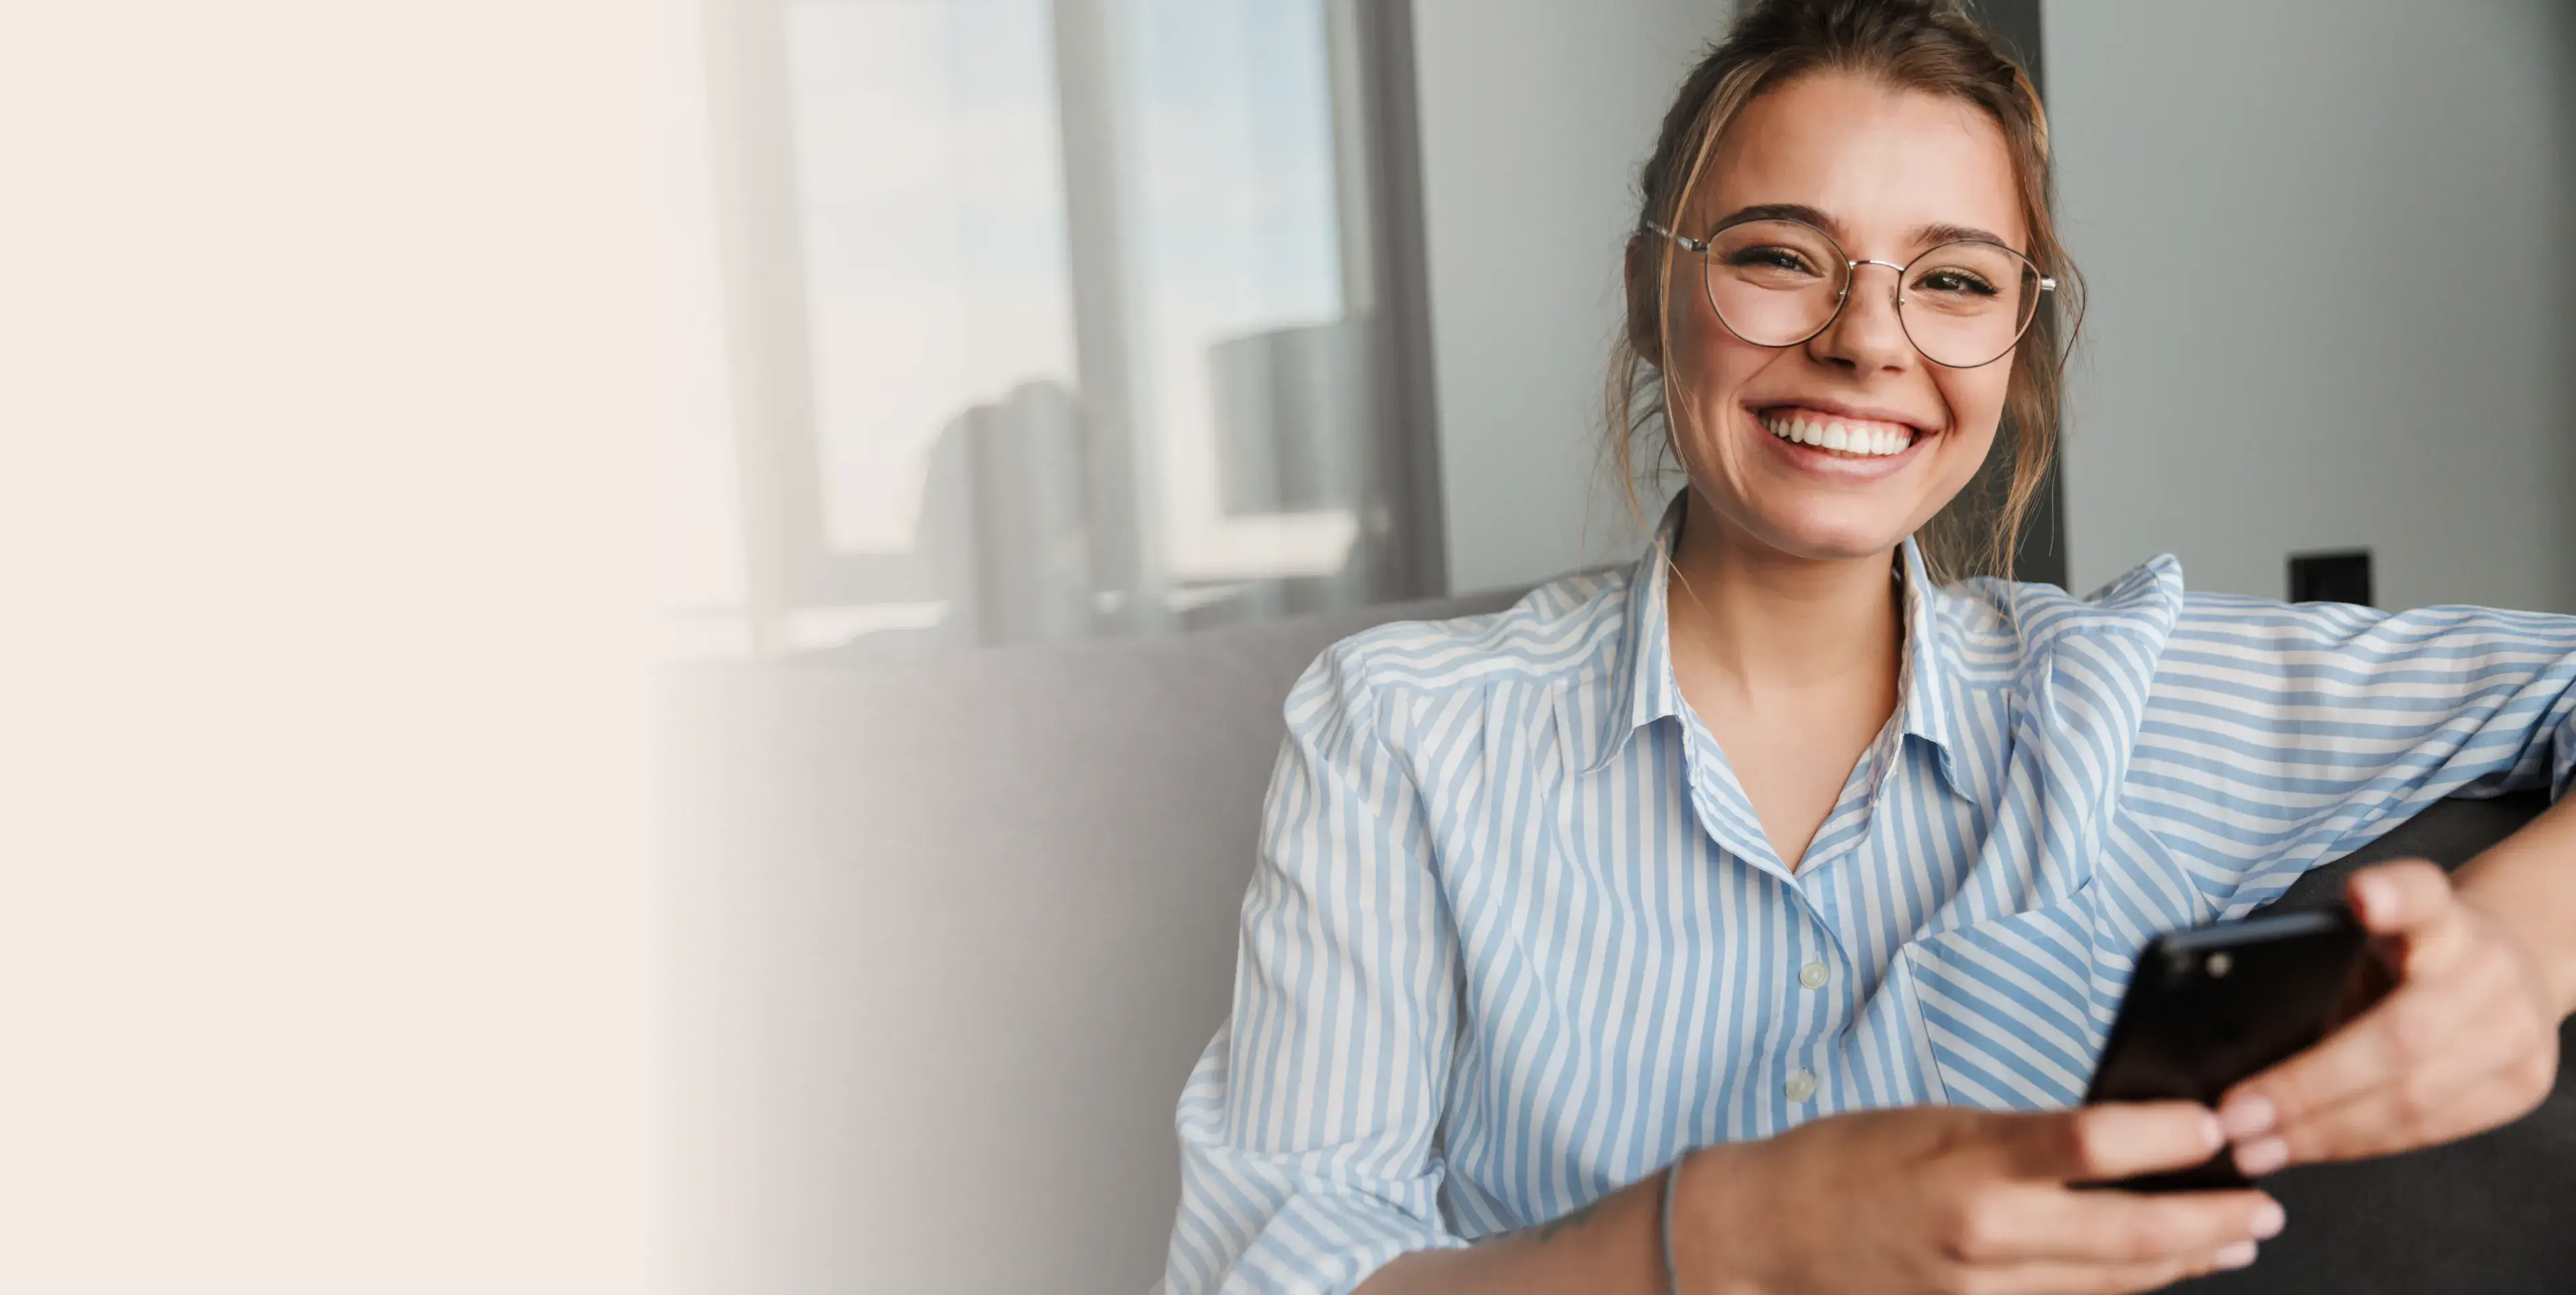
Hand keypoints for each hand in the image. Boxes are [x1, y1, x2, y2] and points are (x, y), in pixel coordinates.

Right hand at [1677, 1102, 2282, 1294]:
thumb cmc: (1842, 1162)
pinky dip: (2127, 1286)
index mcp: (1968, 1165)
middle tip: (2265, 1205)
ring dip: (2186, 1261)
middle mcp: (1983, 1234)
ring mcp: (1983, 1290)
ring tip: (2237, 1239)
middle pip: (2128, 1236)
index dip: (2169, 1137)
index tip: (2217, 1122)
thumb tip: (2115, 1136)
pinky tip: (2162, 1270)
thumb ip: (2021, 1136)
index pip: (2091, 1144)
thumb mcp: (1934, 1120)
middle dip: (2212, 1221)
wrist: (1767, 1235)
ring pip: (2114, 1283)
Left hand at [2217, 860, 2561, 1173]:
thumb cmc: (2409, 957)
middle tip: (2235, 1116)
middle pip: (2400, 1036)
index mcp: (2444, 915)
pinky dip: (2358, 1144)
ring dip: (2323, 1132)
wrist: (2510, 969)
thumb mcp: (2369, 940)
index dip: (2396, 896)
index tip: (2363, 896)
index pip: (2424, 893)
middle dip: (2306, 1087)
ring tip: (2255, 1146)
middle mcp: (2488, 966)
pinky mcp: (2522, 1084)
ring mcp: (2517, 1029)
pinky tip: (2305, 1148)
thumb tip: (2227, 1039)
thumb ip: (2321, 967)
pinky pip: (2432, 1130)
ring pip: (2414, 1099)